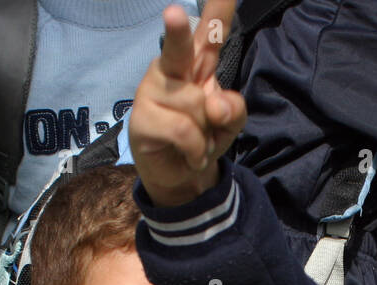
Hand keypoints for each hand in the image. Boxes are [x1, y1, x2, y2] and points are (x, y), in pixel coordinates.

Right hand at [129, 0, 247, 206]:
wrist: (182, 176)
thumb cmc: (204, 138)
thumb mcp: (230, 123)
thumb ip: (234, 109)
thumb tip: (216, 105)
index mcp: (196, 63)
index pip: (209, 32)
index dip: (217, 10)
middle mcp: (171, 68)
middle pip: (178, 46)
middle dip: (178, 30)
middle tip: (174, 12)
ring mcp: (153, 90)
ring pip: (196, 106)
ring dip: (206, 133)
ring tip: (196, 141)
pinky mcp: (142, 118)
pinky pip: (185, 131)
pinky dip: (196, 149)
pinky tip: (190, 154)